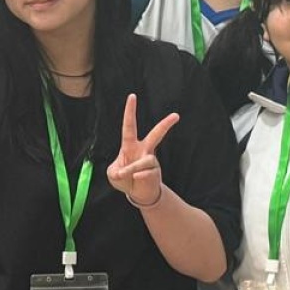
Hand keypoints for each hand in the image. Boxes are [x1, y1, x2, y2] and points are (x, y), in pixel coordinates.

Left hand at [107, 92, 179, 207]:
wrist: (138, 193)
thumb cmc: (124, 179)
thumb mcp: (113, 174)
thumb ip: (115, 171)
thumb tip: (124, 172)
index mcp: (130, 145)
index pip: (129, 126)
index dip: (130, 111)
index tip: (132, 96)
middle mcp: (143, 150)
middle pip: (156, 135)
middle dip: (165, 125)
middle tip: (176, 116)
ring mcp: (151, 161)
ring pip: (145, 161)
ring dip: (132, 169)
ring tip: (124, 175)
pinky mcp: (155, 172)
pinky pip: (145, 173)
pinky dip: (137, 178)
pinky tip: (136, 180)